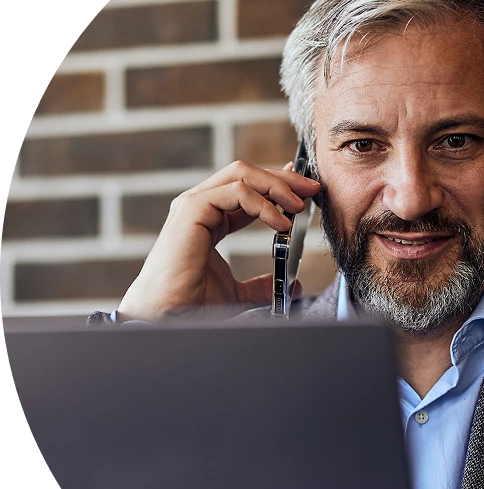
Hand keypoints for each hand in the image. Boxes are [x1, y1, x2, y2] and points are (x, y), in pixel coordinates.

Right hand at [116, 160, 319, 321]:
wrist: (168, 315)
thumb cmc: (191, 303)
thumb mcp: (239, 293)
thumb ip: (262, 285)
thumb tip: (291, 285)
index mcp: (210, 219)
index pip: (247, 189)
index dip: (277, 185)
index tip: (304, 190)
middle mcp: (201, 205)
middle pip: (247, 174)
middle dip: (282, 178)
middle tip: (311, 190)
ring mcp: (195, 204)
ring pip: (241, 174)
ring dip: (276, 186)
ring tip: (298, 207)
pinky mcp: (192, 210)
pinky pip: (235, 192)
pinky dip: (263, 203)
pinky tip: (280, 222)